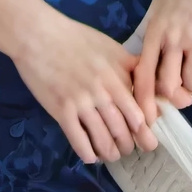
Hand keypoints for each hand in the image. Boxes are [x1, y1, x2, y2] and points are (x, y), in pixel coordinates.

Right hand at [11, 7, 159, 165]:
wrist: (38, 35)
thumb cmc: (76, 38)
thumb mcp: (111, 47)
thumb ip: (133, 68)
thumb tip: (153, 89)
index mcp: (117, 76)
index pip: (139, 113)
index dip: (145, 131)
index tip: (146, 139)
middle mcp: (102, 92)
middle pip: (123, 130)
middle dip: (129, 145)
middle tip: (128, 148)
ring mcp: (81, 102)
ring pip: (102, 140)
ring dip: (110, 153)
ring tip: (111, 154)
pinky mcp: (61, 110)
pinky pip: (78, 140)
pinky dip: (88, 153)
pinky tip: (90, 156)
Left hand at [134, 0, 191, 117]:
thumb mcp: (160, 6)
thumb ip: (155, 33)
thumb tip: (147, 60)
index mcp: (154, 31)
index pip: (143, 74)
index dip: (143, 100)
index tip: (147, 116)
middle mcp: (173, 39)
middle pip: (168, 86)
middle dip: (174, 97)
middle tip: (179, 95)